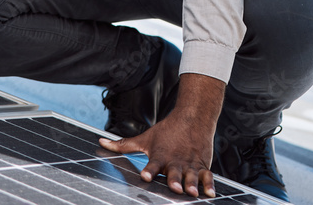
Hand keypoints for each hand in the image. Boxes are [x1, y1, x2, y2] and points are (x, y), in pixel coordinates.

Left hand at [99, 73, 223, 197]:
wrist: (192, 118)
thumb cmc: (166, 132)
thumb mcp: (144, 138)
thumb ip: (123, 145)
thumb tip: (101, 142)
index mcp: (160, 156)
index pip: (153, 164)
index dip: (149, 170)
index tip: (145, 176)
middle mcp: (175, 161)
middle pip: (174, 172)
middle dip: (174, 180)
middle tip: (174, 187)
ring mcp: (189, 164)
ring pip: (191, 175)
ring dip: (192, 184)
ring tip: (192, 192)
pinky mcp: (202, 165)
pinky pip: (207, 176)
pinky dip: (210, 185)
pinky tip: (211, 194)